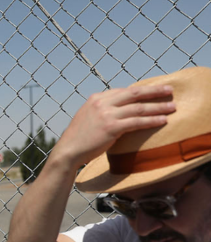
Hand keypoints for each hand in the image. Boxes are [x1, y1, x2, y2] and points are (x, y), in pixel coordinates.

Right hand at [54, 84, 175, 167]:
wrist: (68, 151)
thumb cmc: (78, 139)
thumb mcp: (87, 118)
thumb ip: (101, 111)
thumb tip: (118, 112)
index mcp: (96, 99)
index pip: (123, 91)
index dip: (140, 91)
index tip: (153, 91)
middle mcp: (102, 103)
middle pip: (134, 93)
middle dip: (154, 91)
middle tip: (169, 90)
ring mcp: (106, 114)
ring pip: (138, 107)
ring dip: (158, 107)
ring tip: (172, 107)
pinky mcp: (111, 127)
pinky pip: (137, 122)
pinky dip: (152, 120)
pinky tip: (163, 121)